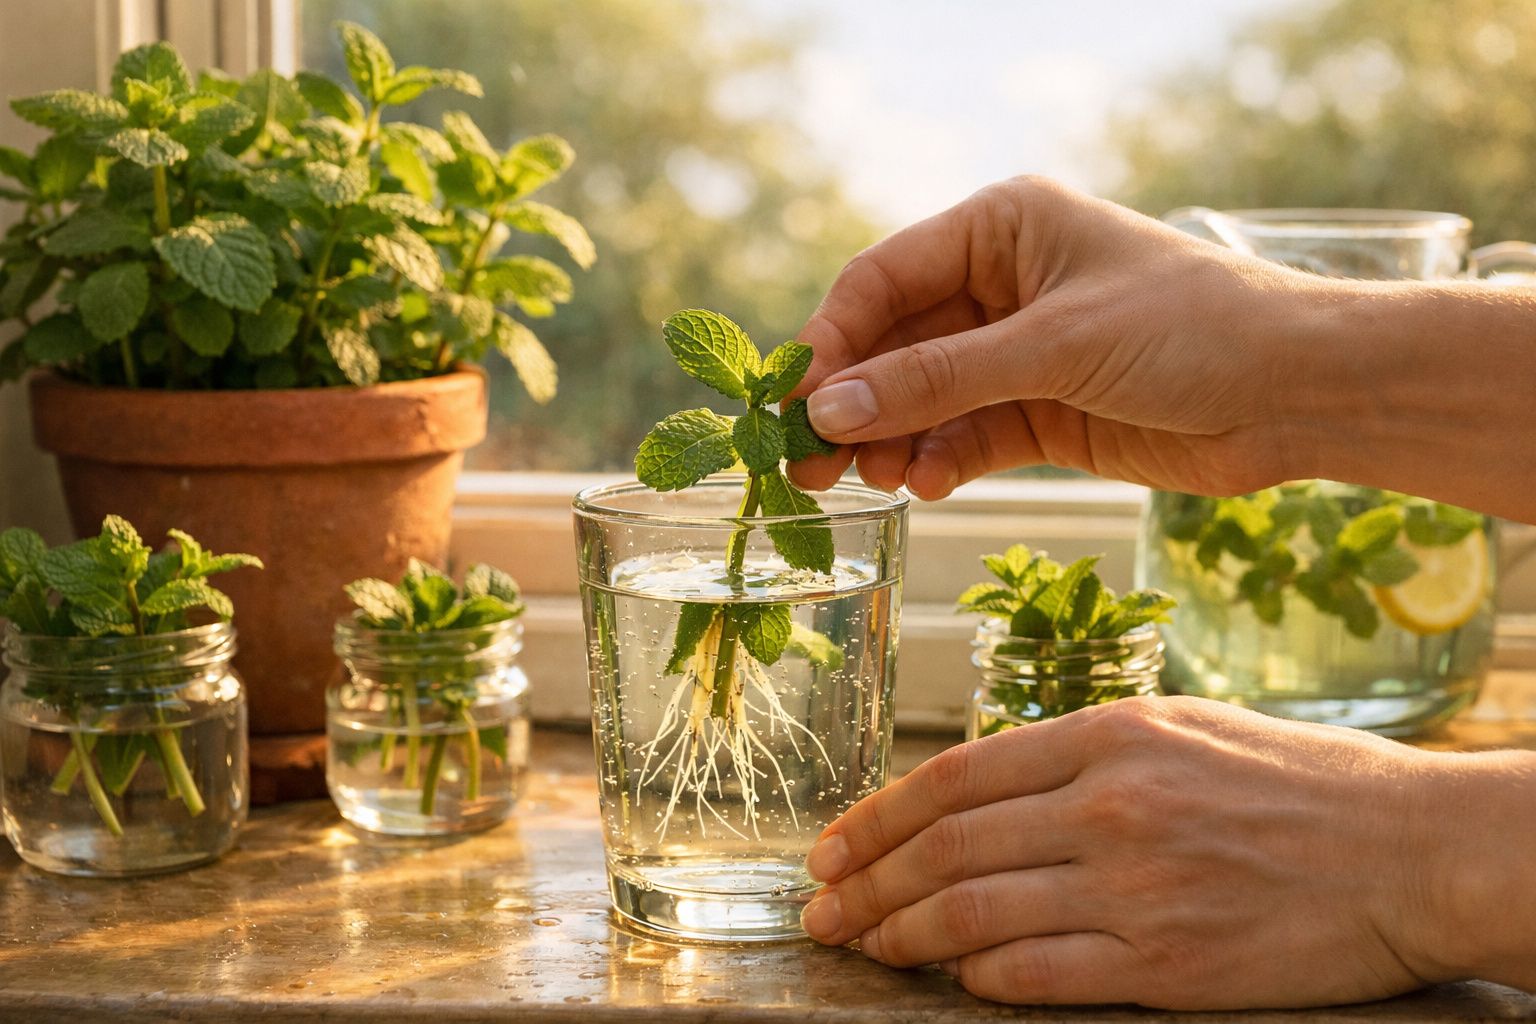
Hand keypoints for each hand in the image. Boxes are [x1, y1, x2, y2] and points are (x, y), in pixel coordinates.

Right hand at [788, 176, 1331, 499]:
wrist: (1300, 393)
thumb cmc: (1190, 329)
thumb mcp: (1054, 347)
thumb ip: (938, 379)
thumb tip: (828, 409)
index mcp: (1001, 228)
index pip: (884, 279)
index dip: (832, 340)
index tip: (792, 401)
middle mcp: (1000, 285)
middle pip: (893, 345)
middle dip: (852, 403)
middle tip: (803, 463)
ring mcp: (1018, 353)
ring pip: (922, 398)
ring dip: (890, 440)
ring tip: (868, 483)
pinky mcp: (1040, 413)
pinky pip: (964, 436)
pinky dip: (940, 461)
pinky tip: (927, 485)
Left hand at [799, 696, 1535, 1008]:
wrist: (1412, 848)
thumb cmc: (1300, 781)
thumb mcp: (1182, 729)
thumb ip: (1082, 755)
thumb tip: (983, 794)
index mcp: (1109, 735)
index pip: (954, 777)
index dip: (877, 817)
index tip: (832, 847)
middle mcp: (1109, 805)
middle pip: (947, 847)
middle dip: (868, 885)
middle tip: (821, 913)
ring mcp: (1135, 886)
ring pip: (975, 914)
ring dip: (904, 937)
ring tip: (865, 950)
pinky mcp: (1168, 963)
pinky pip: (1040, 974)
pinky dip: (980, 980)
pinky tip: (954, 982)